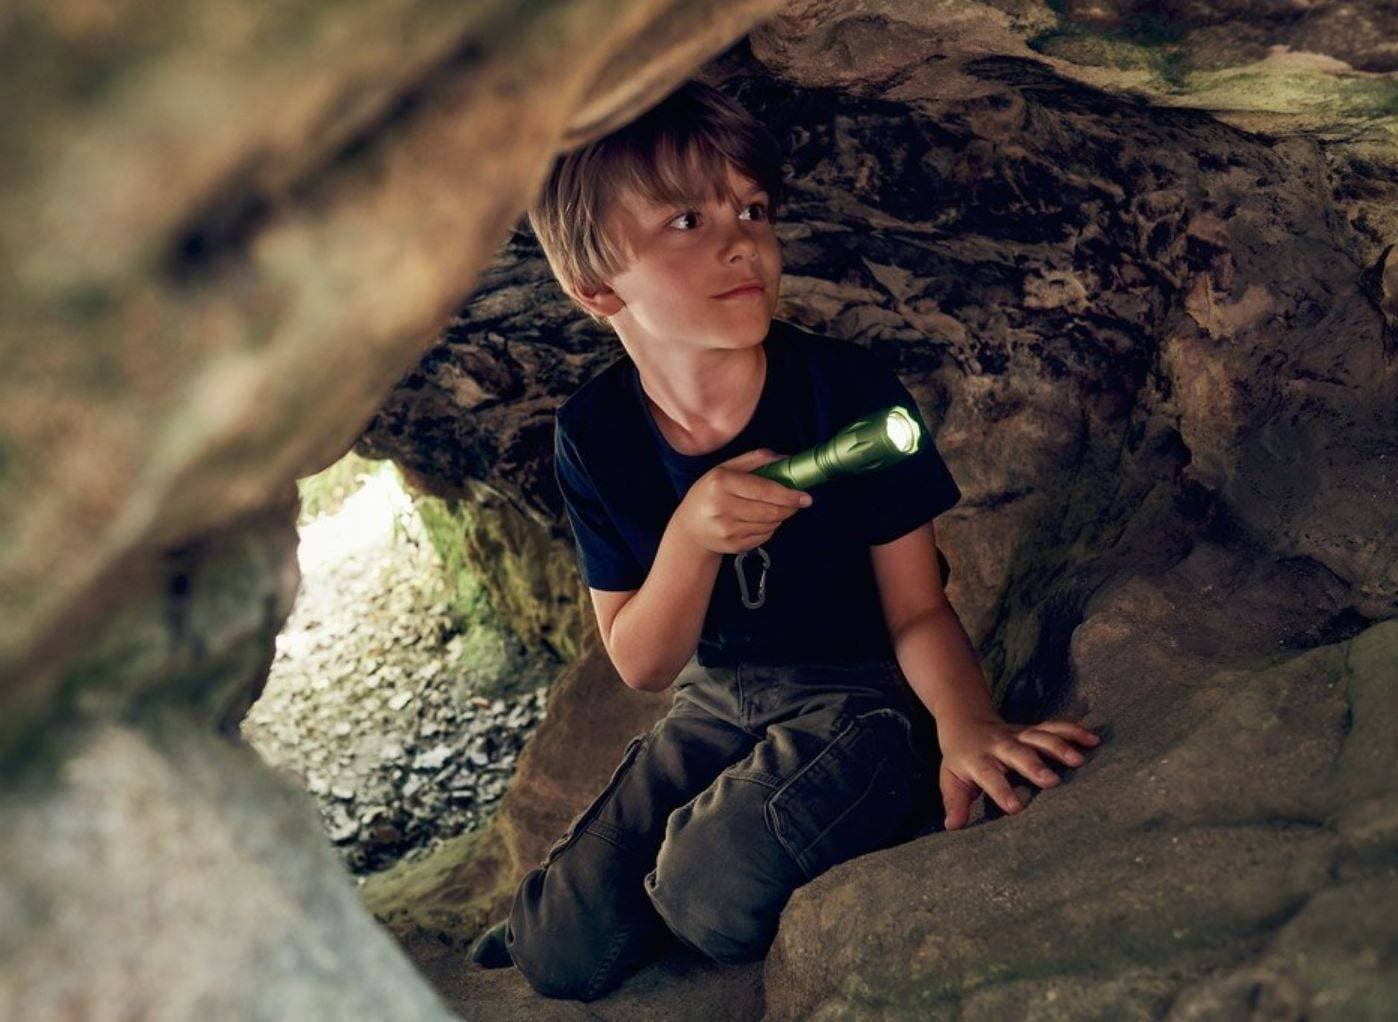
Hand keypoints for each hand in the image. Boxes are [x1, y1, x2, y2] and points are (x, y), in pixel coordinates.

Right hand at [674, 448, 812, 554]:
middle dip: (789, 507)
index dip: (789, 494)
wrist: (689, 528)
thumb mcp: (725, 469)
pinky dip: (769, 529)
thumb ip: (754, 459)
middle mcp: (722, 508)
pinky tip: (759, 522)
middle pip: (771, 511)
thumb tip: (786, 459)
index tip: (805, 496)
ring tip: (772, 509)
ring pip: (770, 525)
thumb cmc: (710, 493)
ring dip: (779, 517)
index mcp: (721, 483)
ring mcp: (728, 530)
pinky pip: (764, 537)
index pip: (764, 490)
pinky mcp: (733, 546)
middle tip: (796, 502)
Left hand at [937, 715, 1100, 829]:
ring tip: (1078, 761)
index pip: (989, 776)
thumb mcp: (951, 779)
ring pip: (1039, 737)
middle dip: (1034, 766)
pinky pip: (1054, 728)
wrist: (966, 719)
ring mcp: (1018, 736)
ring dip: (1058, 746)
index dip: (1001, 791)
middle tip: (1052, 781)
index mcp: (978, 760)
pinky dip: (1073, 731)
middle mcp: (999, 746)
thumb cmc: (960, 757)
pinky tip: (1093, 739)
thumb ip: (955, 802)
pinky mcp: (1033, 730)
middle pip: (1017, 753)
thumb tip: (952, 826)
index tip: (1015, 808)